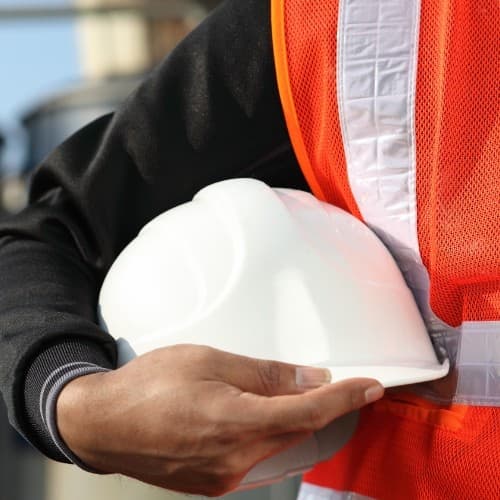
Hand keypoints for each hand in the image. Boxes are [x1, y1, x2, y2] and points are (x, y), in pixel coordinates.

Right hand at [57, 344, 383, 495]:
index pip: (309, 411)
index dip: (346, 399)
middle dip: (320, 409)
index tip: (371, 388)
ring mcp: (223, 477)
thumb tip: (310, 379)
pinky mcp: (211, 483)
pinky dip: (263, 435)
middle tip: (331, 385)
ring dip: (288, 421)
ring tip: (281, 396)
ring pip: (276, 445)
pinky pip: (253, 458)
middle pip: (296, 430)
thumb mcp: (209, 360)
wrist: (103, 422)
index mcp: (236, 421)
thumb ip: (265, 374)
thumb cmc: (148, 385)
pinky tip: (249, 416)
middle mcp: (234, 458)